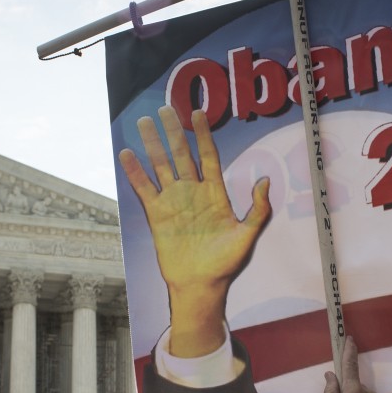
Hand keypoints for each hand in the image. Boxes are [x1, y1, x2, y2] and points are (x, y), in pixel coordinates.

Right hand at [119, 105, 271, 356]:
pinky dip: (135, 172)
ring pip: (161, 166)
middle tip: (165, 107)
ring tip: (143, 122)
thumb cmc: (226, 264)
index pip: (207, 156)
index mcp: (215, 194)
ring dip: (152, 145)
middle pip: (181, 155)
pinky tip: (126, 154)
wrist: (201, 285)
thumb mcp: (247, 236)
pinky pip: (144, 189)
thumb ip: (258, 209)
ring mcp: (173, 202)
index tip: (198, 113)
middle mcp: (192, 193)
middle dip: (173, 132)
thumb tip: (265, 181)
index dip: (202, 135)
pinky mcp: (157, 216)